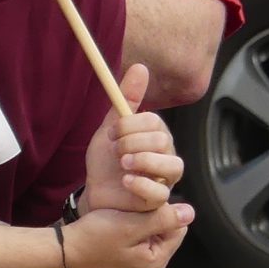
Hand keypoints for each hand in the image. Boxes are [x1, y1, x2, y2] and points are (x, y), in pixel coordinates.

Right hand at [62, 202, 193, 267]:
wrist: (66, 249)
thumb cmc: (95, 237)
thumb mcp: (130, 225)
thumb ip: (162, 219)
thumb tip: (190, 212)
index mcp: (157, 261)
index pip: (178, 227)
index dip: (163, 210)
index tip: (142, 203)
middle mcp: (153, 264)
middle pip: (168, 229)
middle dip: (154, 215)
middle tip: (131, 208)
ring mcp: (142, 261)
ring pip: (155, 229)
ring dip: (143, 217)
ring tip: (124, 213)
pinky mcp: (131, 255)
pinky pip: (142, 233)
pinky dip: (134, 223)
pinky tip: (120, 220)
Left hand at [83, 63, 184, 212]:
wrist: (95, 191)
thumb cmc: (107, 161)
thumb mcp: (111, 128)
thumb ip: (126, 100)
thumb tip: (140, 66)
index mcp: (157, 136)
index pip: (155, 122)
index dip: (132, 125)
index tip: (112, 133)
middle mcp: (166, 156)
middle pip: (164, 142)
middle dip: (134, 142)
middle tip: (116, 150)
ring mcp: (165, 179)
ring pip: (173, 166)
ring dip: (144, 161)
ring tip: (123, 163)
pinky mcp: (158, 201)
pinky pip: (161, 193)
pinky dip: (142, 184)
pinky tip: (126, 179)